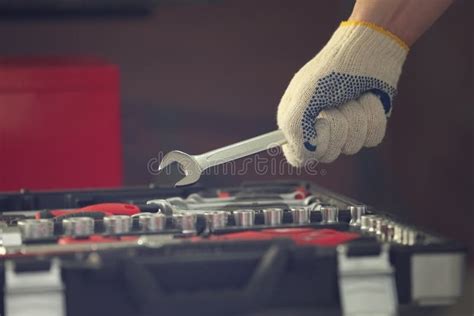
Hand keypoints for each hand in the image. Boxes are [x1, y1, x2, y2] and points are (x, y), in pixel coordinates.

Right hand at [277, 21, 407, 165]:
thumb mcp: (305, 96)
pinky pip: (372, 139)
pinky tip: (367, 99)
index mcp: (297, 121)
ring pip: (352, 147)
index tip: (315, 135)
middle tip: (334, 104)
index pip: (297, 156)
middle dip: (336, 126)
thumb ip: (295, 127)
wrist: (368, 50)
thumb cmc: (332, 70)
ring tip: (352, 97)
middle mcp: (319, 129)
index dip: (307, 150)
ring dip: (355, 118)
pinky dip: (372, 117)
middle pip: (327, 154)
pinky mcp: (366, 126)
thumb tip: (303, 153)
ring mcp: (344, 129)